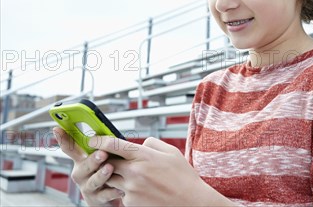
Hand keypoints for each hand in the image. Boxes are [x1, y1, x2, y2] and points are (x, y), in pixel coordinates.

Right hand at [53, 127, 123, 206]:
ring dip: (101, 174)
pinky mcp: (96, 199)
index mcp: (81, 160)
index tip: (57, 128)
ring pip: (93, 181)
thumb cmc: (108, 171)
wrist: (109, 195)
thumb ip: (102, 145)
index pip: (70, 148)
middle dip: (92, 159)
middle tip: (102, 153)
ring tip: (110, 168)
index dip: (63, 139)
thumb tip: (106, 130)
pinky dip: (112, 191)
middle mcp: (81, 174)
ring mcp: (87, 187)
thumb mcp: (102, 156)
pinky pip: (104, 195)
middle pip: (83, 166)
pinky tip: (119, 188)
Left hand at [93, 136, 233, 206]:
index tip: (93, 140)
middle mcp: (134, 172)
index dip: (100, 141)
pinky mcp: (130, 202)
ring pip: (111, 179)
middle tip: (111, 158)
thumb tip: (140, 143)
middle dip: (107, 160)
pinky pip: (121, 193)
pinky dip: (126, 190)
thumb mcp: (171, 152)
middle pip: (107, 162)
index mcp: (144, 156)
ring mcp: (131, 188)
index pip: (113, 145)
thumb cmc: (183, 176)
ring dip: (116, 175)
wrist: (190, 201)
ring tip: (131, 175)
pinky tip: (142, 189)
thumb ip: (153, 144)